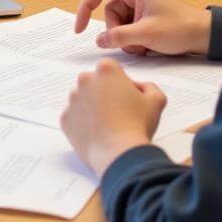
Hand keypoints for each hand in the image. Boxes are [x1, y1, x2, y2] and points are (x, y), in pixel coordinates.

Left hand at [60, 59, 165, 176]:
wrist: (119, 153)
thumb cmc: (138, 125)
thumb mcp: (156, 100)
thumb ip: (149, 87)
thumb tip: (140, 87)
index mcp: (106, 70)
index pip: (111, 69)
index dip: (121, 82)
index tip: (127, 96)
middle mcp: (85, 80)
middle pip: (94, 82)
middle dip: (103, 92)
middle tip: (118, 111)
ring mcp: (73, 100)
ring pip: (82, 99)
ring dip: (92, 107)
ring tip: (108, 124)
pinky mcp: (65, 118)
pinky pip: (74, 117)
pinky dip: (83, 123)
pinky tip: (97, 133)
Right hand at [74, 0, 211, 56]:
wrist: (205, 36)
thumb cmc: (180, 28)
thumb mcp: (146, 34)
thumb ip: (119, 37)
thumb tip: (99, 41)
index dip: (85, 8)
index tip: (81, 27)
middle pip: (109, 12)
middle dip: (116, 31)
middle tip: (132, 43)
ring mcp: (140, 4)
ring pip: (118, 23)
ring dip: (126, 38)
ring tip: (143, 46)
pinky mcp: (145, 16)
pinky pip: (128, 27)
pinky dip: (133, 39)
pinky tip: (147, 46)